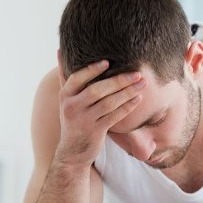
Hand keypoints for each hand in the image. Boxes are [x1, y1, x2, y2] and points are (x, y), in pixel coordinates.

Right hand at [54, 50, 146, 167]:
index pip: (77, 78)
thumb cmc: (73, 120)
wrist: (73, 152)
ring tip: (142, 83)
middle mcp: (72, 107)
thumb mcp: (65, 100)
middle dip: (119, 80)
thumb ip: (65, 77)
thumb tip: (59, 51)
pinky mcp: (96, 131)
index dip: (92, 69)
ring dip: (127, 92)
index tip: (108, 62)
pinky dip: (127, 107)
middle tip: (137, 73)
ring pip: (109, 103)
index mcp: (65, 96)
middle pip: (97, 90)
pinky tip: (138, 99)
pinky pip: (114, 116)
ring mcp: (84, 120)